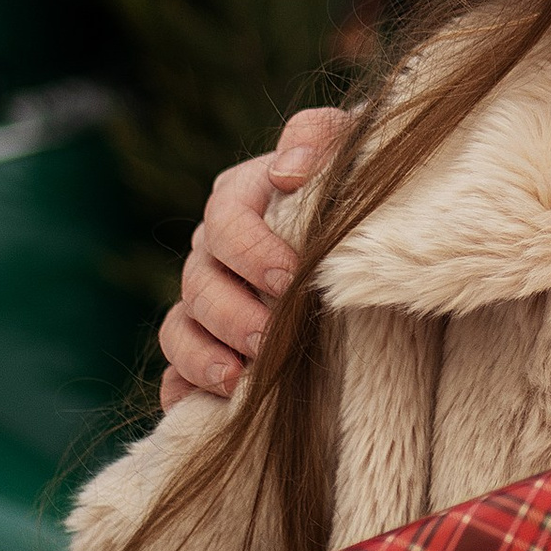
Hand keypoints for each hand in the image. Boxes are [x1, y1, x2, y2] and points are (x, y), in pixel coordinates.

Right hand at [156, 109, 342, 409]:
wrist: (374, 240)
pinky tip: (216, 412)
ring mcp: (206, 305)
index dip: (250, 250)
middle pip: (197, 282)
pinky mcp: (209, 352)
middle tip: (271, 340)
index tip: (290, 278)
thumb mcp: (350, 147)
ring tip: (241, 381)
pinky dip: (185, 394)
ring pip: (179, 330)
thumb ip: (319, 138)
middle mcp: (214, 253)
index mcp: (240, 199)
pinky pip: (175, 377)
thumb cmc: (361, 186)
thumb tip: (288, 172)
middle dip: (231, 314)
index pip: (224, 219)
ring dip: (204, 357)